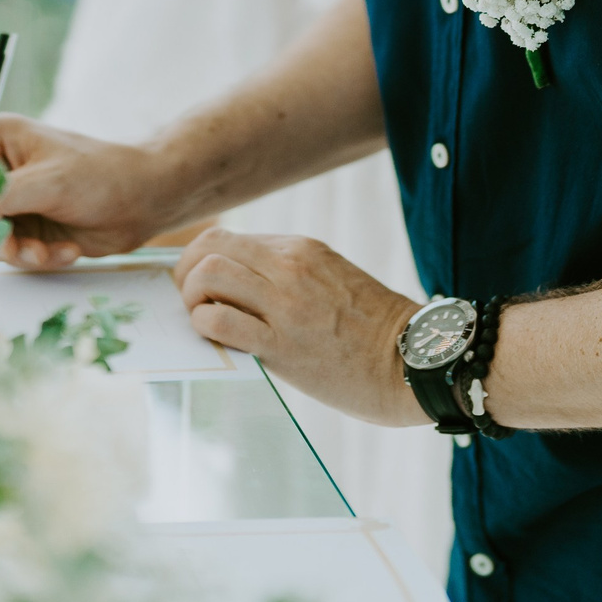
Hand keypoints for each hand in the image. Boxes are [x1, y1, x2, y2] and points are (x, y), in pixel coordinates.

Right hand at [0, 115, 175, 268]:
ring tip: (48, 252)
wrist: (145, 201)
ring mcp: (13, 202)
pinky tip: (66, 250)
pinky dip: (39, 258)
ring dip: (20, 253)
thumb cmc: (102, 175)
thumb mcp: (48, 183)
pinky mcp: (29, 229)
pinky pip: (15, 255)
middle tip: (21, 248)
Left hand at [170, 228, 428, 426]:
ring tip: (204, 321)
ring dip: (192, 299)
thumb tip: (234, 286)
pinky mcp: (283, 344)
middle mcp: (290, 266)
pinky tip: (215, 339)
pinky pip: (220, 321)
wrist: (415, 363)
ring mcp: (286, 303)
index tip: (197, 284)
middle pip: (208, 248)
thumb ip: (285, 274)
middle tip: (192, 303)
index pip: (226, 237)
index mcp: (300, 248)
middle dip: (186, 275)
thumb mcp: (329, 279)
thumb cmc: (373, 331)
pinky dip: (204, 326)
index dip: (199, 260)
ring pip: (208, 274)